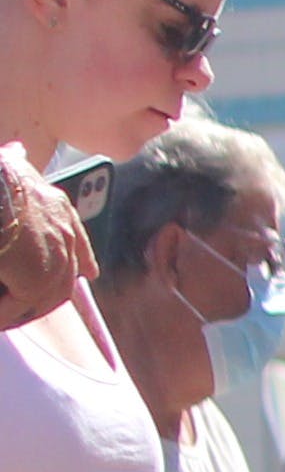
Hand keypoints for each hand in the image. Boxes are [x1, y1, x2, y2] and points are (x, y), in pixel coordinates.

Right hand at [0, 164, 88, 333]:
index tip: (89, 272)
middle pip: (62, 277)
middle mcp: (63, 231)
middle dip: (41, 295)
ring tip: (3, 317)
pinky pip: (21, 305)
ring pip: (42, 296)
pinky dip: (5, 314)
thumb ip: (16, 159)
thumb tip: (18, 150)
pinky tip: (0, 320)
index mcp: (55, 204)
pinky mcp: (38, 277)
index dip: (82, 257)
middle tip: (16, 310)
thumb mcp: (8, 162)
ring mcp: (55, 256)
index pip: (76, 238)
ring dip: (18, 309)